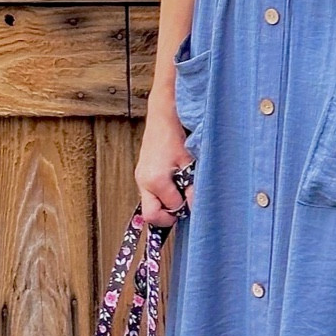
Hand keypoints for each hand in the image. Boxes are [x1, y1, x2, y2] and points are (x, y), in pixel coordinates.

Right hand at [136, 107, 194, 222]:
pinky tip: (172, 185)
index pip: (171, 208)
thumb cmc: (176, 137)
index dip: (183, 207)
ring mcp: (140, 179)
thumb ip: (192, 188)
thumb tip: (195, 207)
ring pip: (149, 206)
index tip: (192, 198)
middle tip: (182, 206)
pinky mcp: (141, 175)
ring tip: (179, 190)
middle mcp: (143, 182)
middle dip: (167, 216)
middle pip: (151, 215)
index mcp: (155, 180)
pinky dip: (160, 196)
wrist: (162, 118)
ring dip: (164, 205)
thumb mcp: (189, 163)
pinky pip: (149, 195)